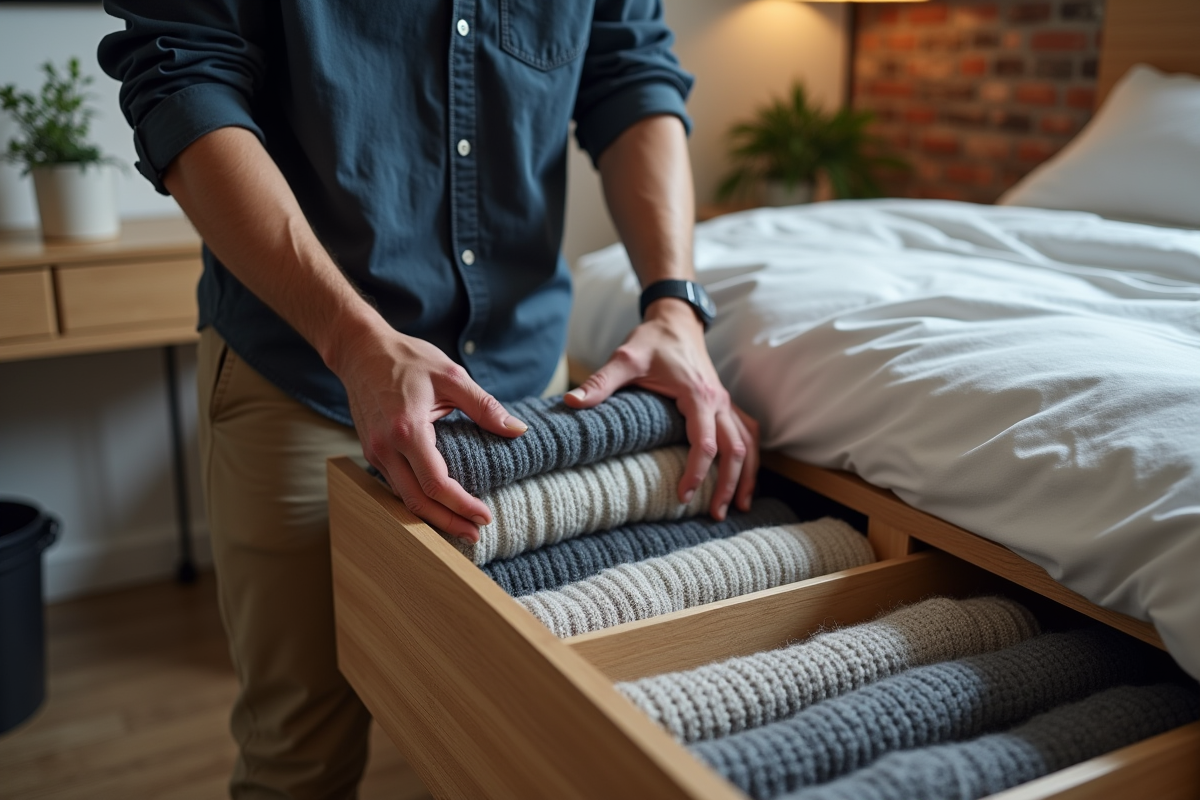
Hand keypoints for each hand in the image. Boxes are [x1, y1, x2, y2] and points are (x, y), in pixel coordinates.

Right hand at [329, 321, 527, 541]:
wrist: (360, 350)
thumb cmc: (408, 358)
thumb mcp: (452, 376)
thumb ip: (485, 406)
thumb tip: (518, 430)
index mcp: (407, 430)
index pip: (436, 483)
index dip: (462, 505)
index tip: (485, 515)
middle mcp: (385, 447)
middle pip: (417, 501)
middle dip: (448, 522)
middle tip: (476, 534)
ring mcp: (375, 452)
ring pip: (403, 498)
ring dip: (431, 517)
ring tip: (460, 526)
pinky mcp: (372, 451)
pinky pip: (395, 485)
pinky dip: (417, 500)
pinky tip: (437, 505)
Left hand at [564, 298, 758, 519]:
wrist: (676, 320)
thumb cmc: (652, 341)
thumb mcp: (624, 358)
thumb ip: (600, 382)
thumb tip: (571, 403)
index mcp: (698, 395)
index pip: (706, 442)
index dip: (698, 473)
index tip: (684, 496)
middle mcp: (719, 400)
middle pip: (736, 450)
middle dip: (729, 485)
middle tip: (717, 515)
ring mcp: (726, 402)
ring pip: (749, 444)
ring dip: (747, 476)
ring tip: (738, 507)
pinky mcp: (726, 403)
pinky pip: (748, 433)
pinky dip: (751, 458)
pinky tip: (746, 478)